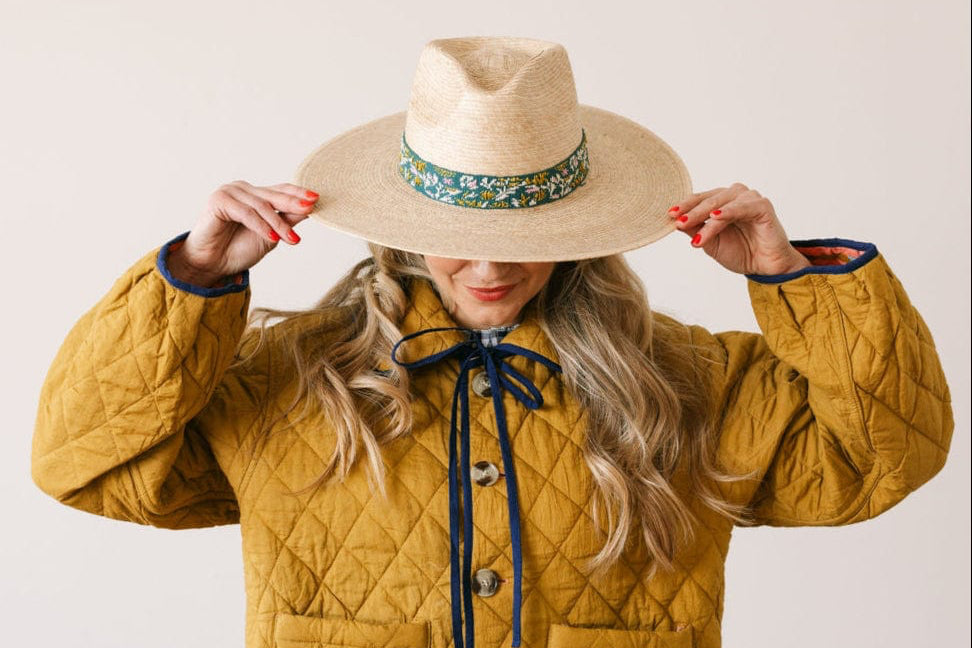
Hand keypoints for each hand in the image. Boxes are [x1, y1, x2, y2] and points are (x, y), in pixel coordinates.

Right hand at [168, 180, 318, 286]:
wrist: (211, 264)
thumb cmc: (238, 250)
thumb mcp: (270, 236)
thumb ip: (287, 221)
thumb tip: (310, 209)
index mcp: (255, 195)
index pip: (281, 190)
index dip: (298, 193)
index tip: (317, 198)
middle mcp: (243, 190)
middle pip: (273, 196)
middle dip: (294, 204)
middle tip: (311, 207)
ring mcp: (230, 192)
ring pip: (262, 206)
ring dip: (278, 224)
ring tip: (292, 239)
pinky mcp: (219, 200)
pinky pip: (246, 213)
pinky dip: (260, 226)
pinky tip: (272, 237)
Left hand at [668, 182, 811, 275]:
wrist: (766, 267)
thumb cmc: (741, 253)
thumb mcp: (710, 243)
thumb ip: (695, 230)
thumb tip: (675, 222)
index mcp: (721, 202)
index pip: (699, 200)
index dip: (684, 207)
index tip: (668, 215)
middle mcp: (734, 196)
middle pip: (708, 200)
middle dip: (691, 212)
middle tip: (677, 222)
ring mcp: (749, 199)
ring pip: (722, 204)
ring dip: (706, 217)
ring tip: (694, 232)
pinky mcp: (762, 206)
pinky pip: (742, 207)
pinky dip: (728, 212)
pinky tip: (716, 217)